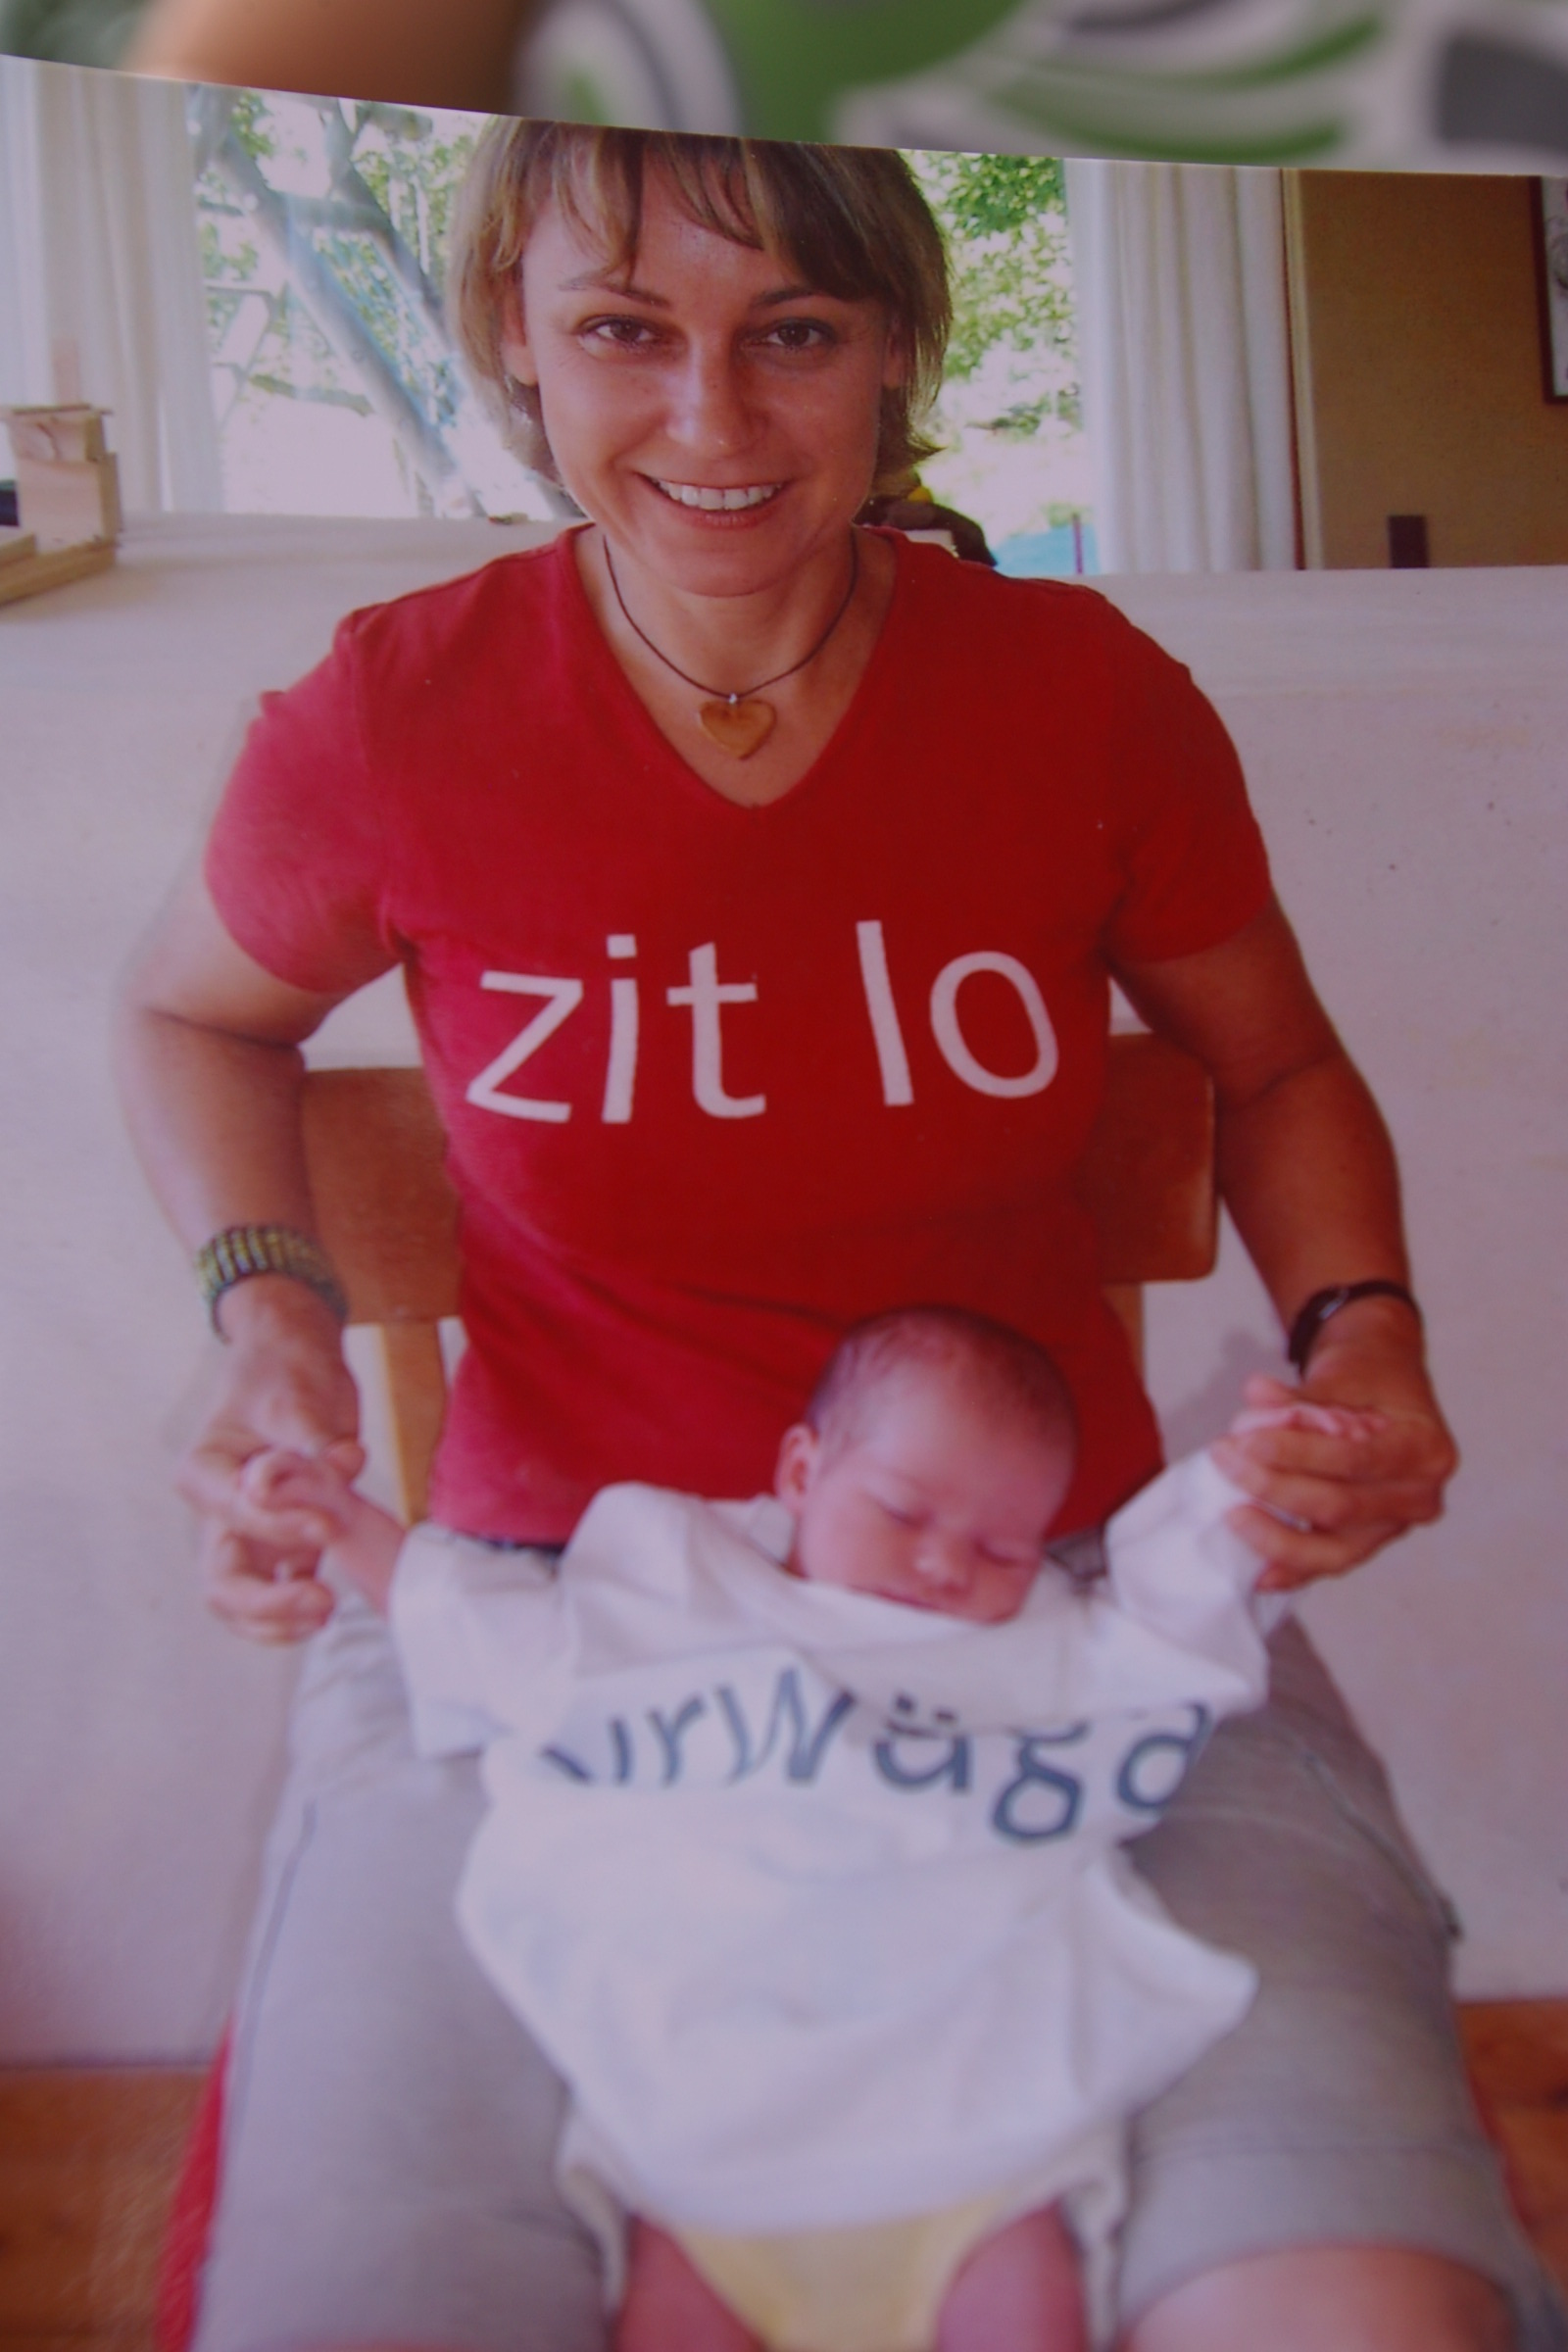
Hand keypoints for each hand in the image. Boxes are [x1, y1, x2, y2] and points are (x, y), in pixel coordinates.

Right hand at [178, 1277, 364, 1643]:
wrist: (296, 1360)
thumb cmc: (286, 1371)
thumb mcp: (298, 1393)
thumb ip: (311, 1437)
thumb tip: (336, 1464)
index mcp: (206, 1471)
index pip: (234, 1514)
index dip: (279, 1527)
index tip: (328, 1525)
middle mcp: (220, 1510)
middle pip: (223, 1580)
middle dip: (267, 1603)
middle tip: (322, 1599)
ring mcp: (250, 1532)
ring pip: (243, 1600)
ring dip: (279, 1619)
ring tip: (326, 1612)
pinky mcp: (285, 1540)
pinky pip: (279, 1591)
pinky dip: (296, 1609)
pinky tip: (329, 1608)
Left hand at [1209, 1299, 1457, 1590]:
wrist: (1386, 1389)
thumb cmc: (1369, 1379)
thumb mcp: (1344, 1374)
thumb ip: (1303, 1395)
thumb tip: (1258, 1396)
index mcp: (1426, 1449)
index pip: (1355, 1458)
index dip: (1298, 1453)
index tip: (1247, 1442)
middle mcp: (1419, 1496)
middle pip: (1341, 1507)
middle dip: (1276, 1489)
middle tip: (1226, 1462)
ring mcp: (1394, 1527)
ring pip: (1335, 1551)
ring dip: (1277, 1536)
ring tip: (1233, 1516)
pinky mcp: (1368, 1543)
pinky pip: (1328, 1564)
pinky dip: (1291, 1570)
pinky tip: (1258, 1574)